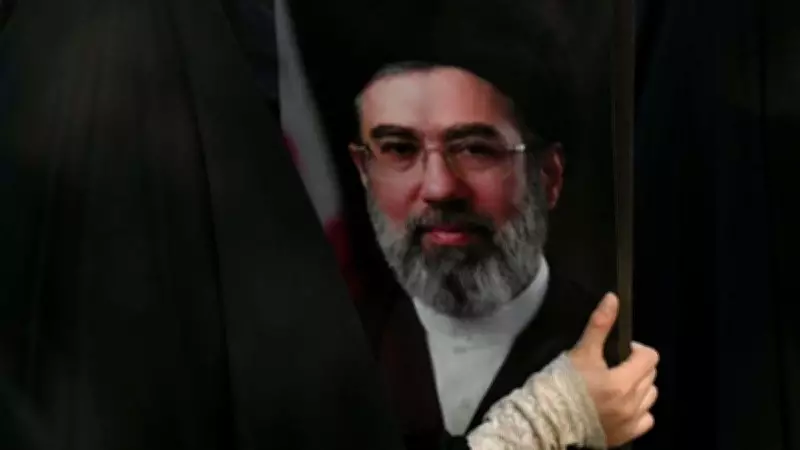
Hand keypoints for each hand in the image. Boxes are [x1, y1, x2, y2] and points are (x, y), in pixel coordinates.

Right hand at [568, 293, 659, 446]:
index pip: (649, 357)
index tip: (621, 350)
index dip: (636, 349)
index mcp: (623, 382)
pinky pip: (645, 420)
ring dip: (640, 387)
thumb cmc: (561, 385)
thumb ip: (599, 325)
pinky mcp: (623, 436)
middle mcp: (632, 404)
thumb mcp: (581, 352)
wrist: (547, 421)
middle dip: (637, 366)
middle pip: (651, 376)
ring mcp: (629, 422)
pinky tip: (624, 405)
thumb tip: (612, 298)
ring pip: (650, 398)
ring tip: (620, 384)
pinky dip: (639, 411)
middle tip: (615, 364)